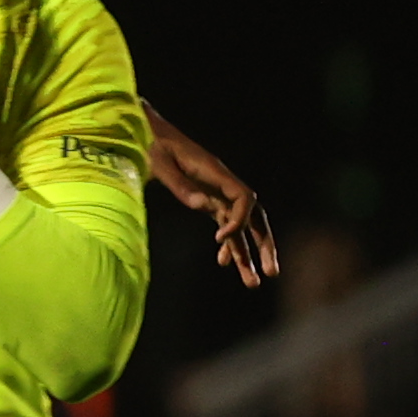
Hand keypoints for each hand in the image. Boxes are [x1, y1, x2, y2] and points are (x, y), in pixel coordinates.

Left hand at [144, 108, 279, 285]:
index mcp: (215, 172)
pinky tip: (224, 263)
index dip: (239, 220)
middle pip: (254, 216)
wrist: (146, 134)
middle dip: (264, 244)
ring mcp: (217, 193)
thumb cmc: (152, 145)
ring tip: (253, 283)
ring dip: (248, 254)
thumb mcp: (160, 163)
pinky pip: (225, 225)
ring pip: (242, 226)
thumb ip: (180, 185)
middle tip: (271, 272)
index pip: (243, 199)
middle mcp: (222, 184)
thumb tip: (202, 206)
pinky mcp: (208, 200)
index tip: (220, 239)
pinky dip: (228, 245)